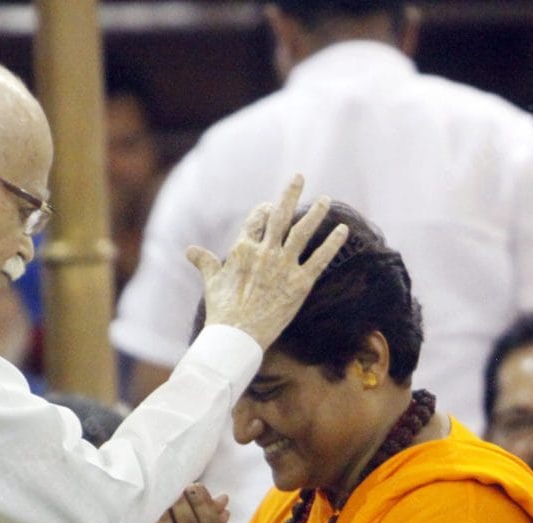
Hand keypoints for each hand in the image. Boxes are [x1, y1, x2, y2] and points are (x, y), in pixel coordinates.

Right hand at [195, 174, 347, 348]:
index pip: (255, 220)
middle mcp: (265, 252)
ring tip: (325, 199)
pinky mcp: (300, 283)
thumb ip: (206, 262)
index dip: (263, 210)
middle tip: (299, 177)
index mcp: (242, 248)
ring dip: (315, 213)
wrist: (236, 336)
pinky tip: (342, 230)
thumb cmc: (222, 310)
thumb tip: (190, 251)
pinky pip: (320, 258)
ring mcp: (284, 266)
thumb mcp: (212, 281)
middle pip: (280, 216)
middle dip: (290, 194)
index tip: (270, 205)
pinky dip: (332, 243)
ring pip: (302, 232)